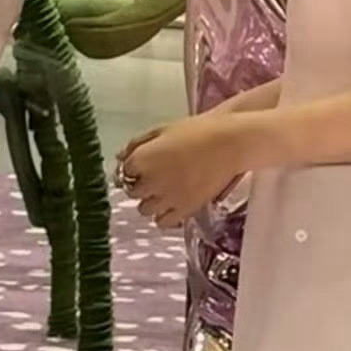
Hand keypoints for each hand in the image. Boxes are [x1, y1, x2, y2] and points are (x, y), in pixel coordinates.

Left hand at [118, 113, 243, 227]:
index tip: (145, 163)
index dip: (135, 167)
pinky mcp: (184, 210)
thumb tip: (120, 157)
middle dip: (142, 184)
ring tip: (166, 190)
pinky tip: (173, 202)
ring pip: (145, 210)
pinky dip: (165, 215)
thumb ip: (138, 143)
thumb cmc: (197, 129)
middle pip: (133, 192)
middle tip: (158, 175)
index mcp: (143, 158)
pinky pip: (163, 222)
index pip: (125, 171)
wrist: (230, 142)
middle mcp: (150, 181)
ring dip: (152, 200)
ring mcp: (167, 198)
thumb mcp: (163, 129)